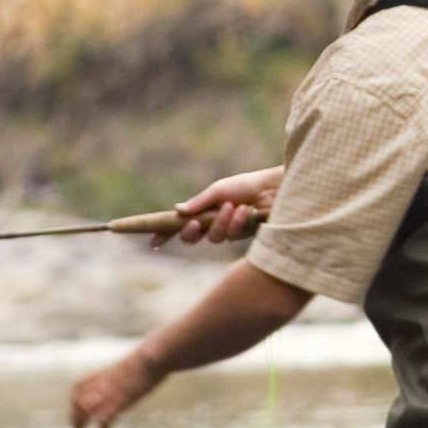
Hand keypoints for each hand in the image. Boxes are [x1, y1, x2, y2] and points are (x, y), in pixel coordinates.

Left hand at [70, 347, 161, 427]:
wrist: (152, 358)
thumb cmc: (149, 357)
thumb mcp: (134, 364)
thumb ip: (127, 372)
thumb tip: (136, 371)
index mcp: (104, 374)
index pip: (80, 387)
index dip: (75, 398)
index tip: (76, 406)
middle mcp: (101, 385)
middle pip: (78, 402)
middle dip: (74, 416)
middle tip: (77, 427)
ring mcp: (109, 394)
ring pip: (86, 412)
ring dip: (81, 424)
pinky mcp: (120, 403)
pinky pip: (105, 421)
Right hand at [167, 168, 281, 244]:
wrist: (273, 188)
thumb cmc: (245, 186)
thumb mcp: (219, 190)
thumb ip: (199, 202)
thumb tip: (177, 210)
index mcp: (202, 211)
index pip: (178, 225)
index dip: (165, 234)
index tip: (154, 241)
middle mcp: (211, 224)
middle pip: (191, 239)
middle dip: (189, 233)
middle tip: (194, 224)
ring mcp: (227, 231)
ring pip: (213, 238)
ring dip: (221, 222)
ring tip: (233, 206)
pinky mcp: (243, 236)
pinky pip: (232, 236)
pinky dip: (238, 222)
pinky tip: (247, 210)